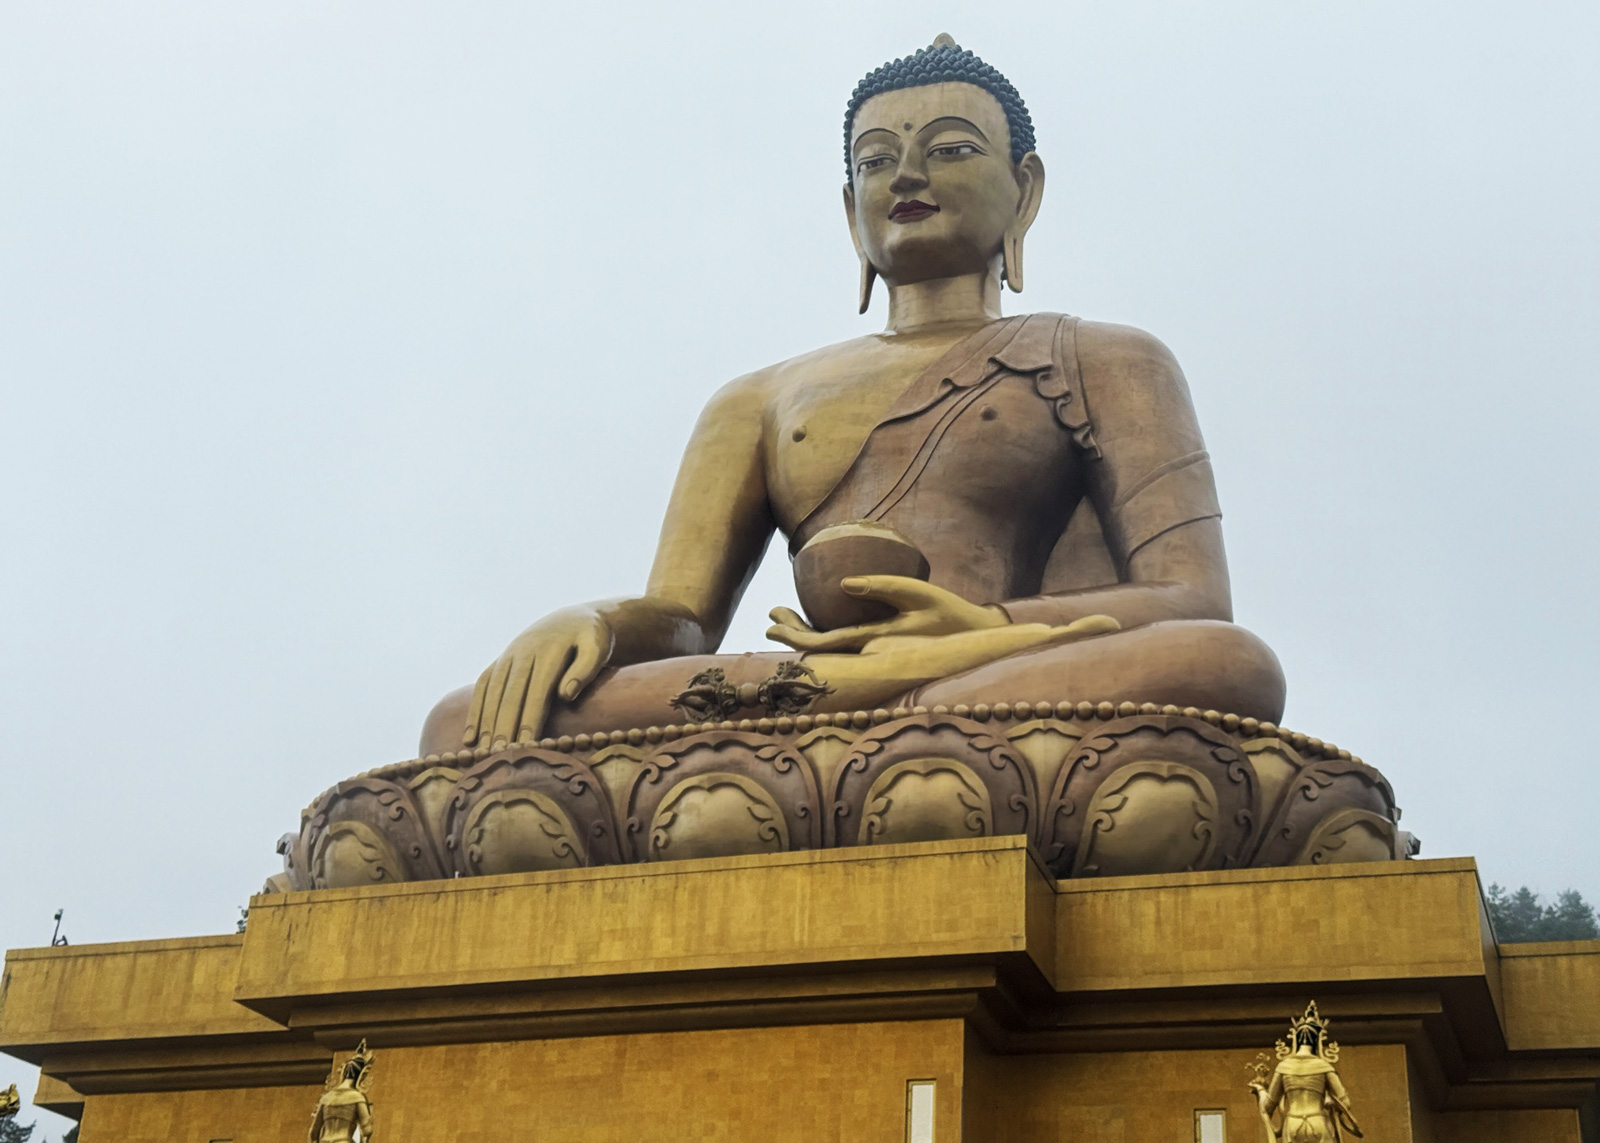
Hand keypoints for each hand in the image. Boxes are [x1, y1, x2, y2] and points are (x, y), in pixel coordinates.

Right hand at [465, 605, 614, 746]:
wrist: (573, 618)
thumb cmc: (591, 638)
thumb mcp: (597, 647)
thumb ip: (585, 668)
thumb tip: (566, 694)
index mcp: (549, 652)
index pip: (537, 692)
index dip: (529, 720)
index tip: (525, 746)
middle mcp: (524, 653)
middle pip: (510, 695)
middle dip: (504, 727)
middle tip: (499, 756)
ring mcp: (509, 656)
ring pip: (493, 692)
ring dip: (486, 723)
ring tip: (483, 753)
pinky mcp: (500, 661)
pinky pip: (483, 686)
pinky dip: (475, 712)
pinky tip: (470, 737)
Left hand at [767, 575, 1007, 652]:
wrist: (976, 637)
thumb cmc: (949, 613)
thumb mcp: (918, 593)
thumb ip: (882, 586)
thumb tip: (842, 583)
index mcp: (875, 644)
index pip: (825, 644)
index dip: (795, 635)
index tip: (772, 620)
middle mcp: (871, 653)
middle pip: (822, 649)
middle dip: (793, 634)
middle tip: (771, 614)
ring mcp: (877, 652)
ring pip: (832, 647)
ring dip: (806, 633)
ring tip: (784, 616)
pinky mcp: (884, 646)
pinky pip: (846, 641)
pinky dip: (826, 632)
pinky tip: (818, 619)